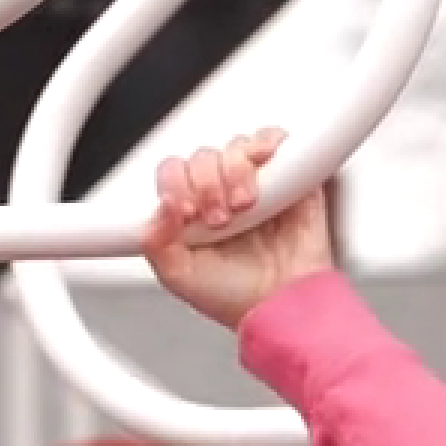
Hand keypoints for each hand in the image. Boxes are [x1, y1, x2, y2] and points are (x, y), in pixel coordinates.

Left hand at [141, 129, 336, 329]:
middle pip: (202, 158)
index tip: (186, 212)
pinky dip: (266, 144)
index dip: (175, 185)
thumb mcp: (180, 277)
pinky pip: (274, 140)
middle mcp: (220, 193)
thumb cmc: (236, 297)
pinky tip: (263, 169)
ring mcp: (254, 183)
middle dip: (207, 185)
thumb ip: (156, 243)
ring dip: (235, 171)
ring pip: (235, 148)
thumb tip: (159, 207)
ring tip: (244, 206)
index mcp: (190, 213)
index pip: (172, 173)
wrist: (283, 305)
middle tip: (219, 219)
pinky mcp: (289, 177)